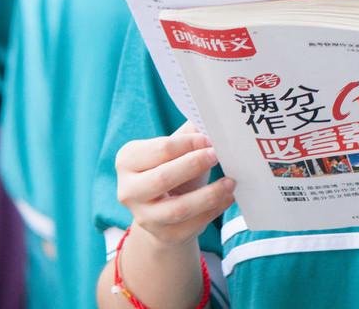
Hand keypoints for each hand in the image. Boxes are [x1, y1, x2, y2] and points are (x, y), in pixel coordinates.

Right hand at [115, 121, 235, 248]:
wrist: (163, 209)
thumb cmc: (171, 169)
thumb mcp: (174, 150)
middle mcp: (128, 190)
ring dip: (209, 194)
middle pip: (163, 178)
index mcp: (128, 160)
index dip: (188, 143)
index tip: (209, 139)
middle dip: (194, 165)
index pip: (160, 149)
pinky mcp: (164, 236)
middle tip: (218, 155)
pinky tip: (228, 198)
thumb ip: (189, 134)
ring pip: (178, 208)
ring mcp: (144, 217)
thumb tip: (213, 121)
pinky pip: (192, 225)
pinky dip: (214, 211)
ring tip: (230, 182)